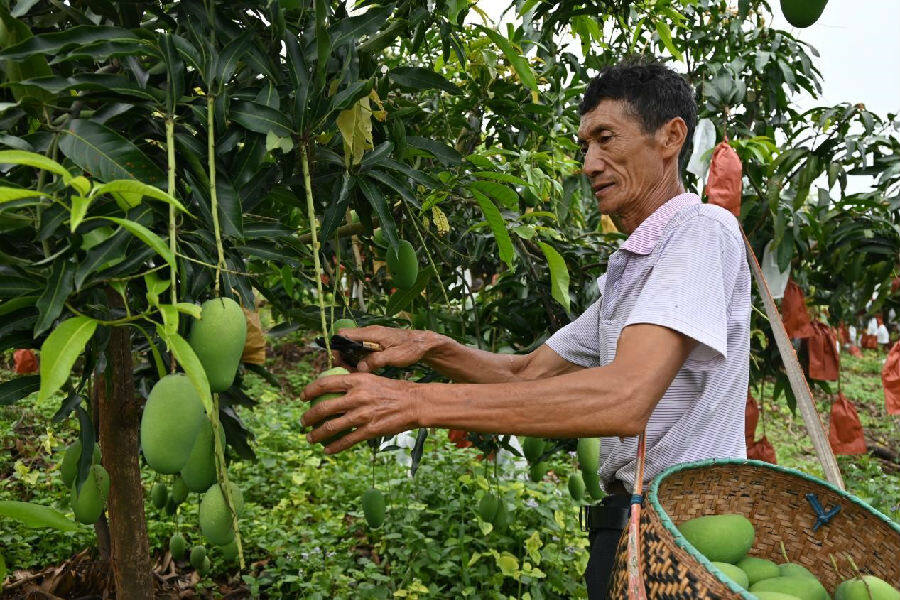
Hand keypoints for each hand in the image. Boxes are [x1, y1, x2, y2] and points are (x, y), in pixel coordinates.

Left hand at [301, 371, 421, 453]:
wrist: (414, 403)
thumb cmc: (392, 390)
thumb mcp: (372, 379)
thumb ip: (353, 383)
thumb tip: (333, 388)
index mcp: (356, 380)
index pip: (325, 383)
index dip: (309, 391)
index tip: (302, 397)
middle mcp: (357, 396)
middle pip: (323, 407)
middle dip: (308, 417)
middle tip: (303, 421)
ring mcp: (363, 414)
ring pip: (332, 427)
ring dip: (316, 434)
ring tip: (310, 438)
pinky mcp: (370, 430)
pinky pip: (347, 440)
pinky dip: (334, 447)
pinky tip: (328, 450)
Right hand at [333, 325, 439, 372]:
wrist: (423, 344)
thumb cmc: (411, 349)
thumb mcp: (394, 357)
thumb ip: (376, 361)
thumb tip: (359, 368)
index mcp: (371, 333)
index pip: (344, 334)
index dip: (337, 347)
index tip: (339, 362)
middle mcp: (369, 332)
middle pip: (345, 341)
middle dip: (342, 355)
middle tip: (347, 370)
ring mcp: (372, 337)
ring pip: (352, 346)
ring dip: (350, 358)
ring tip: (354, 371)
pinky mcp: (376, 343)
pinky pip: (360, 349)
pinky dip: (358, 358)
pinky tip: (363, 369)